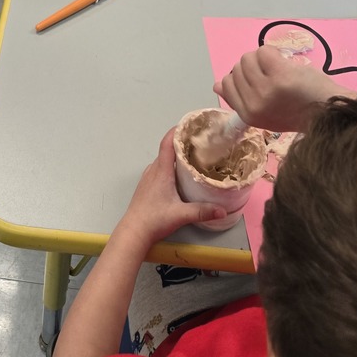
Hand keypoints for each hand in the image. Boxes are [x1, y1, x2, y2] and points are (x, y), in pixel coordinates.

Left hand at [118, 129, 224, 248]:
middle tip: (200, 142)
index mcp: (161, 171)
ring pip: (163, 160)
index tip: (190, 125)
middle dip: (182, 143)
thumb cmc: (155, 219)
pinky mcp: (146, 185)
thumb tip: (223, 210)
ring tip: (193, 157)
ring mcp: (148, 177)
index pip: (167, 143)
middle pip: (167, 150)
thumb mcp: (181, 215)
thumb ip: (202, 211)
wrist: (134, 232)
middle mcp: (153, 170)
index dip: (177, 131)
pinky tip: (179, 175)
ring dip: (175, 156)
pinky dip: (169, 166)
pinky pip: (159, 169)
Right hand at [214, 46, 351, 131]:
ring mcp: (266, 89)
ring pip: (248, 57)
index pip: (225, 84)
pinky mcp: (279, 75)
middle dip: (254, 67)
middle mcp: (253, 103)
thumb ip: (240, 99)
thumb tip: (215, 84)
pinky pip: (263, 51)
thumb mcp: (265, 114)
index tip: (258, 80)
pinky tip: (285, 64)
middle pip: (236, 68)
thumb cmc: (299, 112)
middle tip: (274, 77)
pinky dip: (273, 52)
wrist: (330, 112)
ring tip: (280, 71)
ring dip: (263, 58)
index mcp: (248, 115)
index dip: (241, 77)